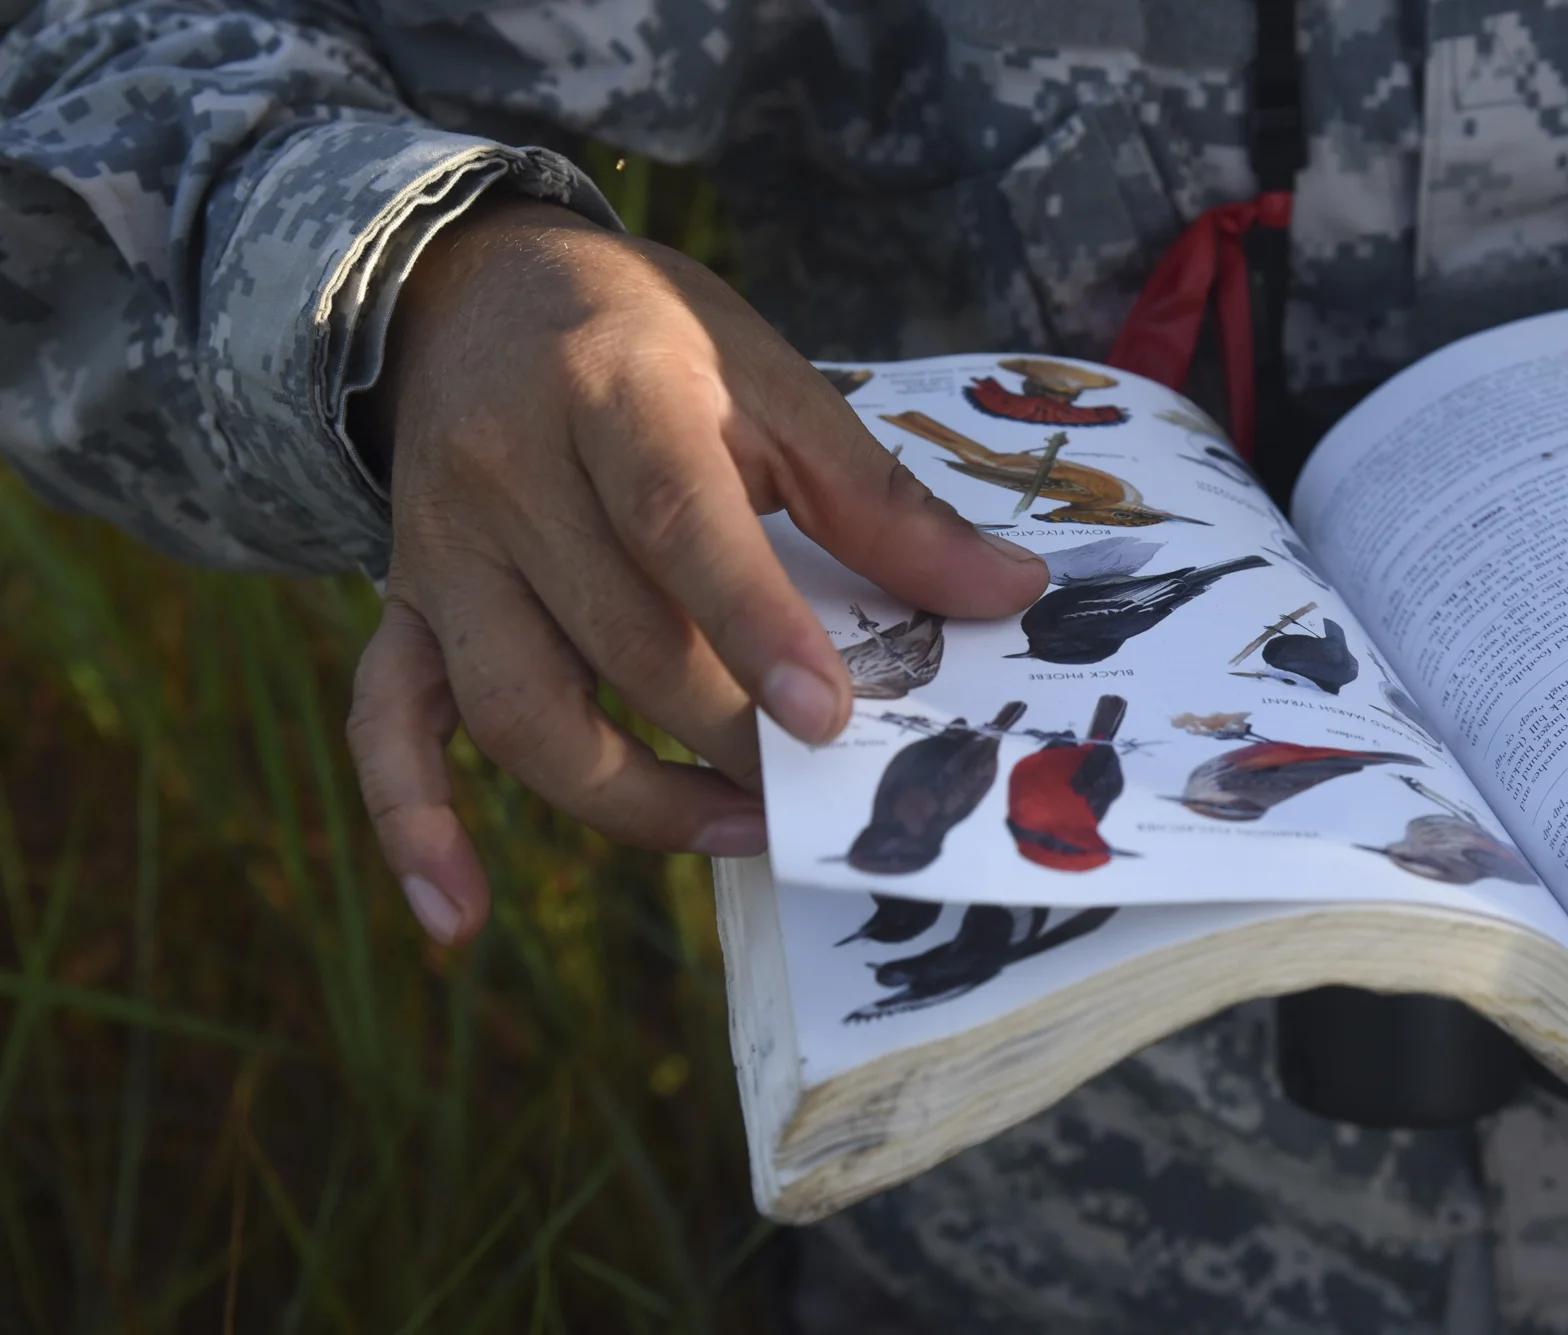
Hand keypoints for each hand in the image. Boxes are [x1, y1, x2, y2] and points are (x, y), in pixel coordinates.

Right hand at [345, 198, 1046, 944]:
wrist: (478, 292)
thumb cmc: (650, 339)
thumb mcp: (772, 381)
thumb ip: (882, 500)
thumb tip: (1011, 594)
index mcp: (615, 395)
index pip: (678, 524)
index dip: (754, 628)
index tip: (829, 720)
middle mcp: (509, 476)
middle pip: (615, 639)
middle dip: (726, 735)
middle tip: (824, 793)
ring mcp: (443, 553)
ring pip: (517, 706)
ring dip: (627, 798)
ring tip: (739, 833)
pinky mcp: (403, 606)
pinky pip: (386, 723)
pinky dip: (414, 823)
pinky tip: (457, 915)